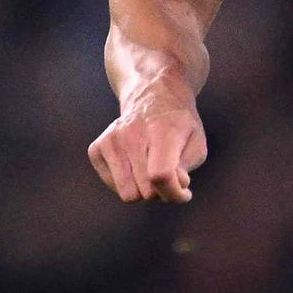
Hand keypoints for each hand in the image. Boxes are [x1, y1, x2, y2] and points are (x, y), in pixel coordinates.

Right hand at [88, 101, 207, 201]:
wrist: (151, 98)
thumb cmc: (178, 126)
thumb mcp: (196, 143)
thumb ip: (186, 168)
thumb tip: (171, 186)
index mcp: (160, 131)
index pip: (160, 175)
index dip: (174, 192)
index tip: (185, 192)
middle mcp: (130, 134)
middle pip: (146, 191)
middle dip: (162, 191)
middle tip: (168, 174)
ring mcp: (110, 141)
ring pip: (128, 194)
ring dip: (144, 190)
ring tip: (151, 170)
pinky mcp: (96, 149)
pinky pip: (114, 187)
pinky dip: (128, 183)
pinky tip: (135, 165)